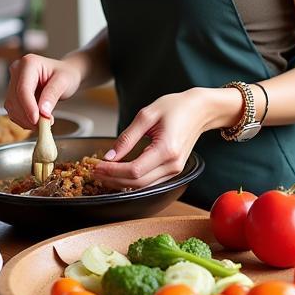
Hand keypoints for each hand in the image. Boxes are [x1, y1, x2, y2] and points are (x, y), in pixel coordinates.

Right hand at [4, 53, 82, 127]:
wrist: (65, 73)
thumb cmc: (66, 74)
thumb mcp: (64, 82)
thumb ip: (52, 95)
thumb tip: (43, 112)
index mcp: (29, 63)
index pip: (23, 89)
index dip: (28, 107)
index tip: (36, 120)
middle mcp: (17, 71)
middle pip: (15, 99)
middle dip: (28, 116)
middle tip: (45, 125)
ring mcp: (13, 82)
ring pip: (12, 107)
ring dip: (25, 119)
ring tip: (43, 122)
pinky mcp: (13, 93)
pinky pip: (13, 110)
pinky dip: (24, 119)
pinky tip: (37, 119)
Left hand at [94, 88, 218, 189]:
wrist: (200, 110)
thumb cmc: (176, 107)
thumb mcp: (147, 115)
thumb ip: (127, 137)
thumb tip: (110, 156)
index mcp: (167, 150)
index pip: (134, 170)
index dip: (112, 171)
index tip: (96, 165)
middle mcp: (172, 165)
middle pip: (138, 183)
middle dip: (113, 179)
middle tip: (95, 170)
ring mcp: (174, 170)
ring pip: (143, 186)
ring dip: (121, 182)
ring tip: (103, 173)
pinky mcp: (173, 171)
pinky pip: (150, 182)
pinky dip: (132, 181)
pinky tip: (119, 173)